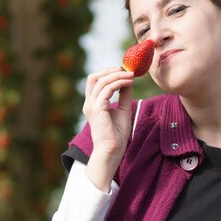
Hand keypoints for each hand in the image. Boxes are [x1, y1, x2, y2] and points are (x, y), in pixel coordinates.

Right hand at [82, 67, 134, 190]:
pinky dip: (119, 83)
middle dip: (110, 70)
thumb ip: (123, 95)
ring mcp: (91, 105)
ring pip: (101, 81)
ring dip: (118, 75)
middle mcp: (89, 103)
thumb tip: (128, 81)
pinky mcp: (97, 108)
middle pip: (94, 77)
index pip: (95, 81)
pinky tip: (129, 83)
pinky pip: (107, 89)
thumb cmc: (116, 134)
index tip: (124, 71)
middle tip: (126, 70)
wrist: (112, 150)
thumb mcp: (122, 110)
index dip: (108, 72)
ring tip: (131, 76)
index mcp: (93, 104)